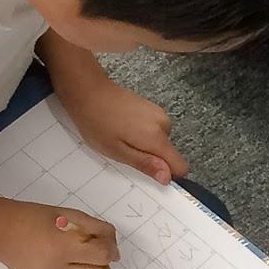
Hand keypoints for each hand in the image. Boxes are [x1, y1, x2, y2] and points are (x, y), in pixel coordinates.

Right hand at [0, 201, 120, 268]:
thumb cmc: (34, 218)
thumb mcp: (70, 214)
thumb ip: (97, 228)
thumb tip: (115, 249)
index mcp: (61, 247)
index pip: (103, 256)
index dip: (110, 248)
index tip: (105, 241)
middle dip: (104, 263)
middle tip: (92, 249)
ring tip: (76, 254)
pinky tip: (59, 261)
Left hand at [64, 80, 189, 185]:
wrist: (89, 91)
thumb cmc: (97, 122)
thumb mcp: (117, 151)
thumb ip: (145, 164)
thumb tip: (167, 177)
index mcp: (157, 137)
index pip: (180, 165)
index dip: (165, 173)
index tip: (146, 169)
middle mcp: (164, 124)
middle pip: (168, 153)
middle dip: (149, 156)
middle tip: (124, 149)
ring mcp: (159, 113)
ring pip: (160, 141)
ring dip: (144, 144)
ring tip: (121, 136)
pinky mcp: (153, 107)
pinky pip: (155, 129)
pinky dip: (142, 132)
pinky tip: (124, 125)